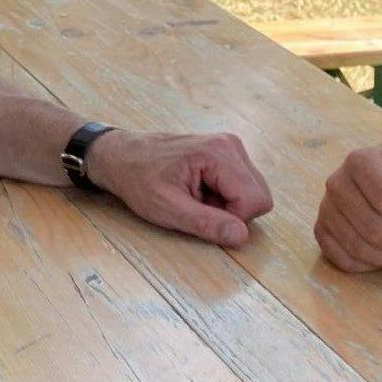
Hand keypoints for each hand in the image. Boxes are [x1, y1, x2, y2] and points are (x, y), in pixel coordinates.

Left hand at [86, 130, 273, 247]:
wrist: (122, 156)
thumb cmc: (139, 179)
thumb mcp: (168, 209)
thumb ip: (207, 223)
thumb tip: (241, 236)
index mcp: (219, 153)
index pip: (256, 200)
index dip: (233, 219)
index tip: (202, 215)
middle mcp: (231, 144)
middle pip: (259, 195)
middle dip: (232, 211)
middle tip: (197, 206)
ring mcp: (230, 146)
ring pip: (253, 191)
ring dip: (227, 204)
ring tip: (196, 197)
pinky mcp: (227, 152)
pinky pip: (242, 184)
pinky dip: (224, 195)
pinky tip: (199, 191)